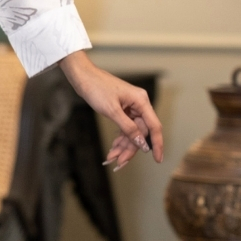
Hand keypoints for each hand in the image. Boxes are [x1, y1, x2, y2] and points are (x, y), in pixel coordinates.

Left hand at [60, 51, 163, 170]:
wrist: (83, 77)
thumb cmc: (97, 89)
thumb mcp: (112, 111)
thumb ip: (128, 128)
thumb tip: (142, 143)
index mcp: (141, 101)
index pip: (154, 127)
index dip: (157, 144)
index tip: (158, 160)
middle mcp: (139, 105)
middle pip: (140, 133)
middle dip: (130, 149)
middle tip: (118, 163)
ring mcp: (130, 108)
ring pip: (132, 133)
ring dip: (122, 147)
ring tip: (111, 159)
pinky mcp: (122, 110)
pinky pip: (125, 128)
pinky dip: (119, 139)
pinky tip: (113, 149)